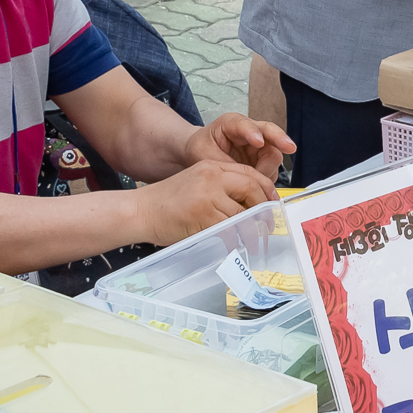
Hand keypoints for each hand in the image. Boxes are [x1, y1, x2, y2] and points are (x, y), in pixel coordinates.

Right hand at [132, 159, 279, 246]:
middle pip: (251, 189)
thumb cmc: (167, 202)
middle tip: (267, 225)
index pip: (249, 173)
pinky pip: (228, 230)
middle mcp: (212, 177)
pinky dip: (234, 240)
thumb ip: (221, 188)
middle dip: (264, 209)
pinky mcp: (202, 216)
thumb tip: (250, 205)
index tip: (272, 203)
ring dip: (251, 230)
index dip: (266, 189)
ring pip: (242, 214)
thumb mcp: (196, 183)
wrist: (140, 210)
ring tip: (253, 241)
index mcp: (212, 166)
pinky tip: (234, 246)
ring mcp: (207, 196)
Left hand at [183, 111, 293, 179]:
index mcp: (231, 123)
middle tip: (289, 148)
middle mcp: (249, 131)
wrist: (199, 153)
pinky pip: (271, 170)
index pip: (244, 124)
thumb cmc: (200, 147)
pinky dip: (267, 180)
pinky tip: (258, 188)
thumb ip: (223, 163)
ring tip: (257, 183)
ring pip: (274, 154)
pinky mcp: (262, 160)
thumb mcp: (203, 153)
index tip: (258, 141)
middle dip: (280, 140)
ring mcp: (258, 146)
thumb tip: (242, 178)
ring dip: (269, 169)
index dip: (253, 131)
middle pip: (270, 133)